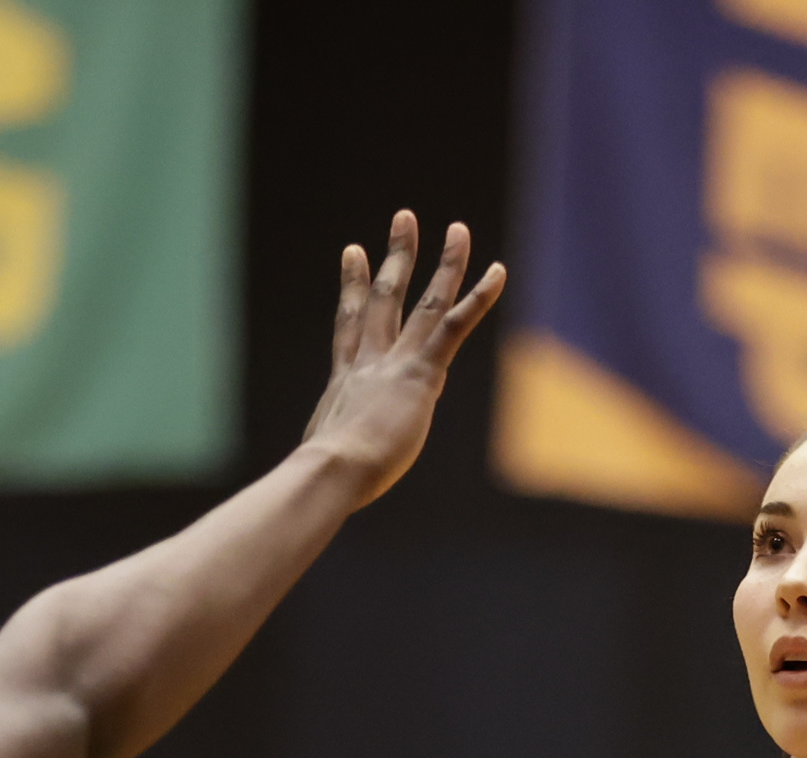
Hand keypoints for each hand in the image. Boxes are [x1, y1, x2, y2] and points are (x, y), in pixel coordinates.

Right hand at [301, 211, 506, 508]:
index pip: (351, 328)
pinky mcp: (420, 374)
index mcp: (346, 382)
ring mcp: (396, 364)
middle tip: (404, 220)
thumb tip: (308, 488)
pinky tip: (498, 271)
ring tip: (459, 229)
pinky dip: (478, 298)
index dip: (354, 289)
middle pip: (385, 299)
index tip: (353, 251)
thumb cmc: (323, 480)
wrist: (332, 471)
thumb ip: (325, 461)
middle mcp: (370, 363)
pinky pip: (454, 327)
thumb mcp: (322, 465)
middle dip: (396, 257)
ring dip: (445, 264)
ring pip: (426, 303)